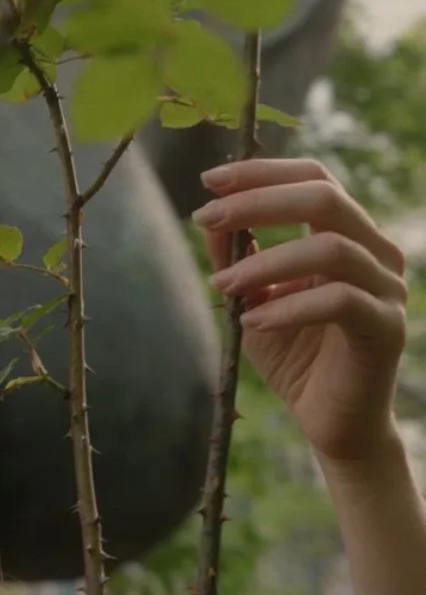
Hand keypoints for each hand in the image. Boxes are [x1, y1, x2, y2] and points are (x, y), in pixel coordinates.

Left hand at [191, 157, 406, 466]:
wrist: (331, 422)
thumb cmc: (295, 355)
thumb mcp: (254, 298)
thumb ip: (237, 257)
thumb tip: (209, 217)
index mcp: (348, 234)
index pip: (314, 177)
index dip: (262, 171)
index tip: (210, 179)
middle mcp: (375, 252)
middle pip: (325, 196)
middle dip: (258, 201)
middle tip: (206, 217)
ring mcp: (387, 288)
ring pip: (330, 248)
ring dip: (266, 261)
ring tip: (223, 285)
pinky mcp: (386, 328)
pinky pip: (340, 300)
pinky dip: (289, 306)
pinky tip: (253, 323)